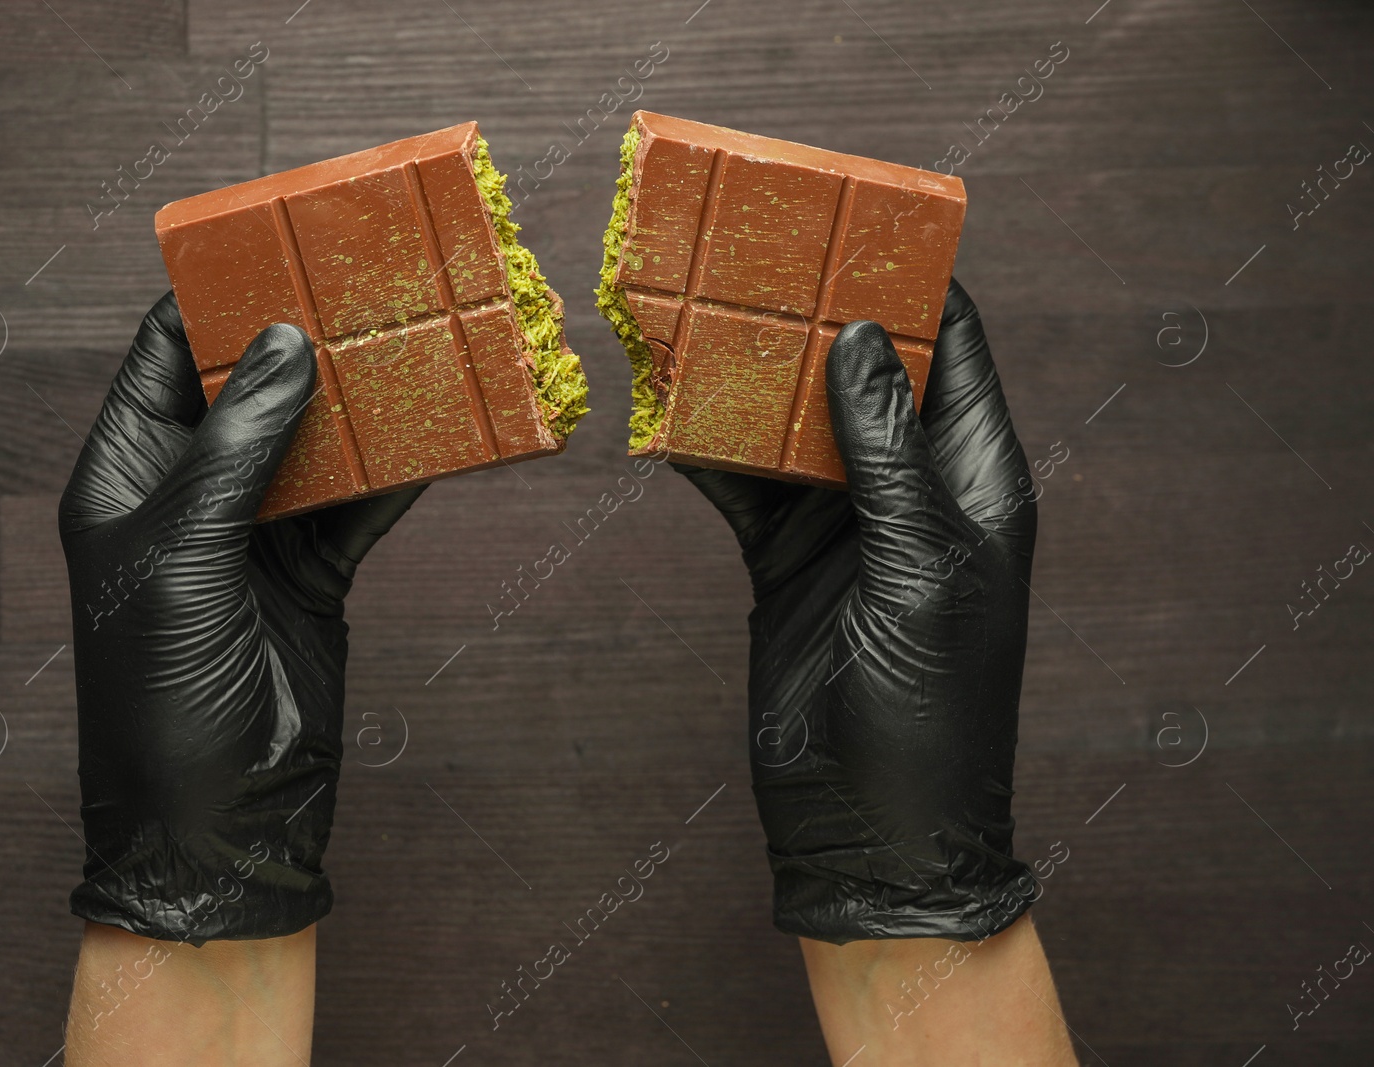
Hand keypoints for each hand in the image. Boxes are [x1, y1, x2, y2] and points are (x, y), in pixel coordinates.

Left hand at [60, 292, 422, 943]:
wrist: (216, 823)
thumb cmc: (162, 694)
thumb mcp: (185, 556)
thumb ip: (237, 449)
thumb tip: (282, 342)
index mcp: (124, 479)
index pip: (161, 358)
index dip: (210, 300)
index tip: (275, 243)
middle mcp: (189, 497)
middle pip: (248, 389)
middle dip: (303, 341)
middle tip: (368, 283)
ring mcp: (256, 536)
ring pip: (316, 443)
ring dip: (363, 402)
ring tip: (416, 341)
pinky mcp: (314, 576)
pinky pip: (362, 507)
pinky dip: (401, 473)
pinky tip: (444, 433)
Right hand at [678, 279, 1039, 942]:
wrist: (871, 827)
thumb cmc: (930, 708)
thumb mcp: (922, 569)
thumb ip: (887, 456)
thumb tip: (857, 342)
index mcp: (974, 479)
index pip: (951, 350)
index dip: (910, 285)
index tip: (852, 223)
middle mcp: (911, 489)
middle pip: (862, 373)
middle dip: (810, 318)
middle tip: (747, 257)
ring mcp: (844, 523)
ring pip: (794, 424)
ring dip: (748, 381)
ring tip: (694, 320)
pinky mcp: (786, 560)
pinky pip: (745, 486)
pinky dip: (708, 454)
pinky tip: (667, 419)